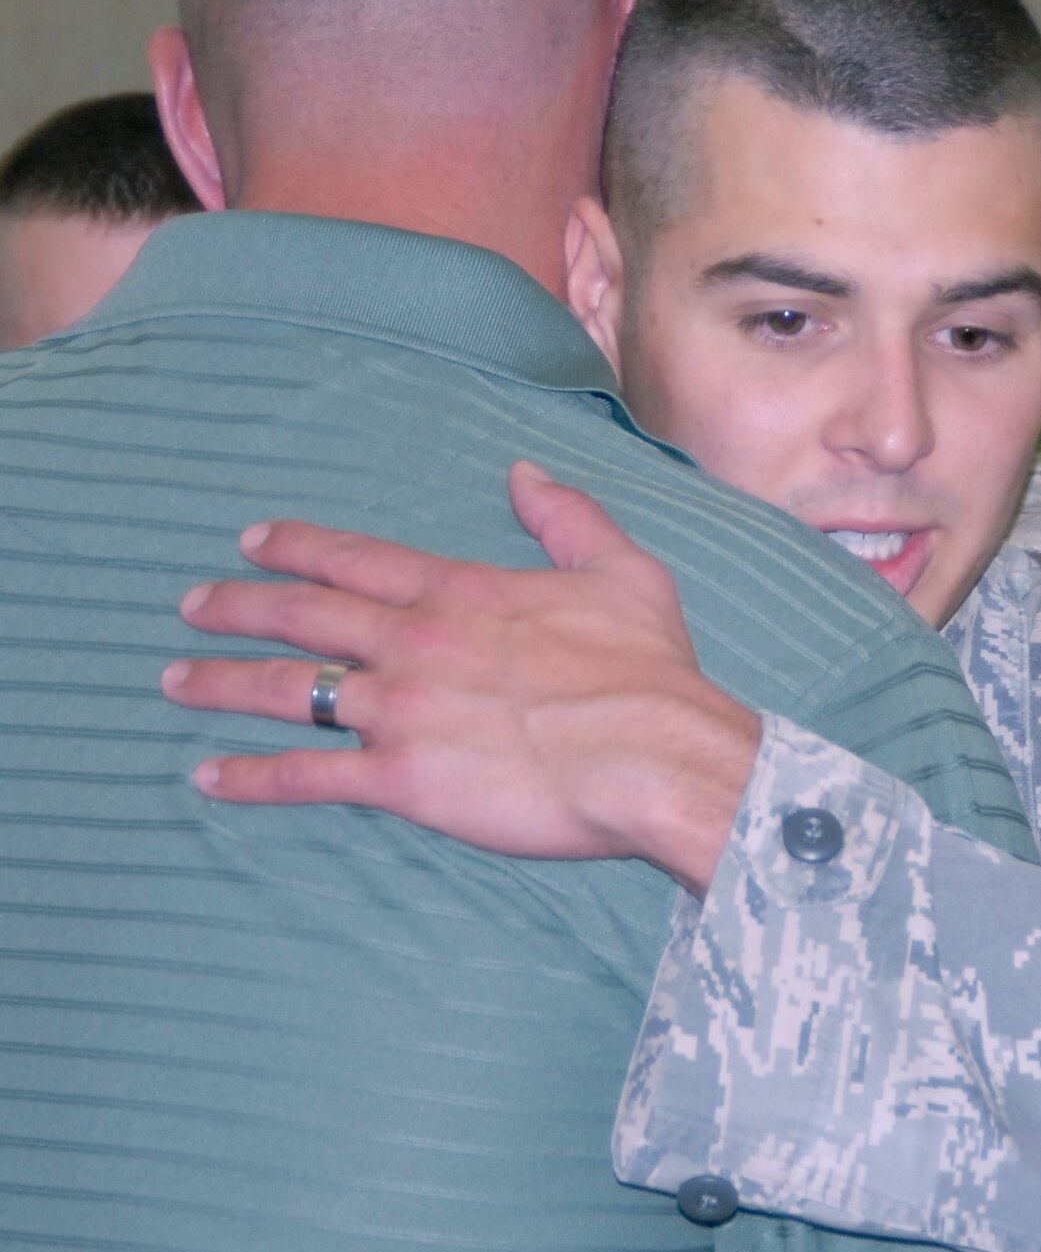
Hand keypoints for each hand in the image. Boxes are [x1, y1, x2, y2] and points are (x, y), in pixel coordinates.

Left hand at [162, 461, 760, 893]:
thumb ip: (568, 517)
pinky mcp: (401, 779)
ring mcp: (399, 709)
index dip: (298, 547)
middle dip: (238, 606)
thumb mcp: (623, 570)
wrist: (655, 755)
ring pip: (287, 689)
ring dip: (222, 682)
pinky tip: (208, 777)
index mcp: (460, 592)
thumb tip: (525, 472)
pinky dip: (252, 777)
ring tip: (173, 681)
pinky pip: (308, 775)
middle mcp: (414, 641)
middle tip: (190, 604)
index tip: (251, 541)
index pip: (357, 558)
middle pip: (303, 614)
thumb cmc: (648, 671)